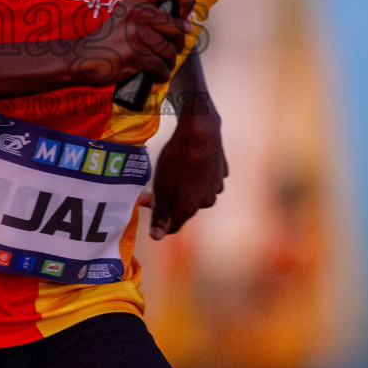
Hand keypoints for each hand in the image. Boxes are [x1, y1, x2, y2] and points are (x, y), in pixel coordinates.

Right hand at [73, 0, 194, 86]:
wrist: (84, 57)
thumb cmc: (111, 39)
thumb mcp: (127, 14)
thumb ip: (152, 13)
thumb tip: (187, 24)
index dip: (187, 0)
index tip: (183, 16)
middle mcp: (138, 12)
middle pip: (178, 28)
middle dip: (178, 44)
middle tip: (169, 50)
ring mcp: (136, 33)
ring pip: (170, 51)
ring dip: (168, 62)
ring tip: (158, 63)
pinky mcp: (135, 55)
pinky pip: (161, 67)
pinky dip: (160, 74)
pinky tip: (152, 74)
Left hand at [140, 102, 226, 239]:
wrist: (201, 129)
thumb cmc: (178, 158)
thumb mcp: (162, 187)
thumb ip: (160, 213)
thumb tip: (157, 237)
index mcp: (191, 207)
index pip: (173, 226)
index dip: (157, 221)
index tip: (145, 202)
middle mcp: (207, 200)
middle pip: (184, 208)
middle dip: (169, 200)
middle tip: (154, 184)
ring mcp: (217, 185)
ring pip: (196, 193)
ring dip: (184, 187)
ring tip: (172, 171)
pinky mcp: (221, 170)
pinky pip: (205, 179)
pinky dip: (195, 175)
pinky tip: (188, 162)